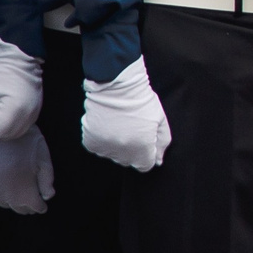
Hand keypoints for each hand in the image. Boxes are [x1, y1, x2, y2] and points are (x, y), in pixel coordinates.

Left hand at [0, 34, 43, 140]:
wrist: (14, 51)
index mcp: (17, 109)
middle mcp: (31, 112)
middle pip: (10, 134)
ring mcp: (36, 109)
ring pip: (18, 130)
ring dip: (6, 124)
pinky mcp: (37, 105)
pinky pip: (24, 122)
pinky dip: (15, 119)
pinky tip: (7, 106)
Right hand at [0, 130, 53, 215]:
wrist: (4, 133)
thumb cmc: (28, 145)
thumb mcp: (45, 162)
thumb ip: (47, 182)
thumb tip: (48, 197)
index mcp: (25, 191)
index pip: (34, 207)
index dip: (40, 206)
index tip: (43, 206)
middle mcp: (7, 195)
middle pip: (19, 208)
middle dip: (28, 206)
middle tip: (33, 203)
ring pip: (5, 204)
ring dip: (13, 203)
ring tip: (20, 198)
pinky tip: (5, 192)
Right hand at [81, 57, 170, 172]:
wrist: (116, 87)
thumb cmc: (141, 100)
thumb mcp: (160, 120)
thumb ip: (162, 143)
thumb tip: (158, 160)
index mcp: (142, 148)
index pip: (144, 166)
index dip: (146, 155)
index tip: (145, 143)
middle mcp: (122, 151)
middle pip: (128, 161)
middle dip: (132, 150)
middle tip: (132, 130)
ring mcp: (105, 147)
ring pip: (112, 155)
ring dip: (116, 145)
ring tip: (119, 126)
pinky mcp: (90, 141)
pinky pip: (98, 148)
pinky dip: (102, 140)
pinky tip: (108, 126)